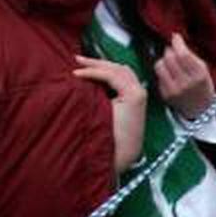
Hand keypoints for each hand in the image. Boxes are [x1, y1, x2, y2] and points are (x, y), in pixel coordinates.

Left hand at [72, 56, 147, 172]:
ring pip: (118, 70)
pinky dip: (95, 72)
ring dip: (96, 65)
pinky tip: (79, 74)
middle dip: (98, 62)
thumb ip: (99, 98)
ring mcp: (138, 94)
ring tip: (77, 63)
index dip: (101, 67)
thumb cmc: (104, 140)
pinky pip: (113, 77)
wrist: (114, 157)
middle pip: (120, 69)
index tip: (80, 66)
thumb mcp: (101, 114)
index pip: (120, 74)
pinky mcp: (135, 97)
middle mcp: (138, 93)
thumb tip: (82, 85)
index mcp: (132, 98)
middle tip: (77, 59)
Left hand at [154, 33, 215, 120]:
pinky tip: (169, 74)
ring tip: (170, 62)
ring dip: (163, 60)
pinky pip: (158, 75)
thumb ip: (191, 55)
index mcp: (199, 75)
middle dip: (170, 50)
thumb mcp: (204, 70)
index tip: (175, 37)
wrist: (201, 109)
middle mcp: (186, 83)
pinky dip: (162, 71)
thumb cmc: (202, 85)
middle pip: (169, 58)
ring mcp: (174, 90)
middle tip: (173, 50)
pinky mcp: (164, 94)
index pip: (183, 54)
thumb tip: (175, 40)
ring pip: (160, 65)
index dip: (177, 43)